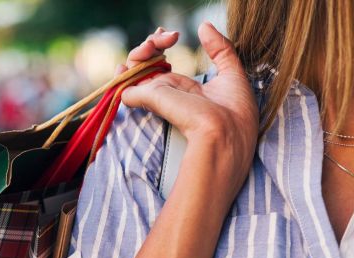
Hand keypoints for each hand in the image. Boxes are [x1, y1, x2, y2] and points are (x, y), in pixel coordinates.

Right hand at [120, 22, 258, 178]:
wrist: (223, 134)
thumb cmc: (232, 114)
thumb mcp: (232, 75)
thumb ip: (219, 49)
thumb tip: (204, 26)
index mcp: (184, 91)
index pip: (162, 67)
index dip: (160, 46)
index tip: (171, 35)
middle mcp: (167, 93)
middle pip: (146, 65)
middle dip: (152, 44)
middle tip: (166, 36)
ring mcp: (155, 96)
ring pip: (134, 70)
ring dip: (138, 52)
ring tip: (152, 43)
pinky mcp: (146, 98)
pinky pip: (124, 85)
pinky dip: (121, 74)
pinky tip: (127, 64)